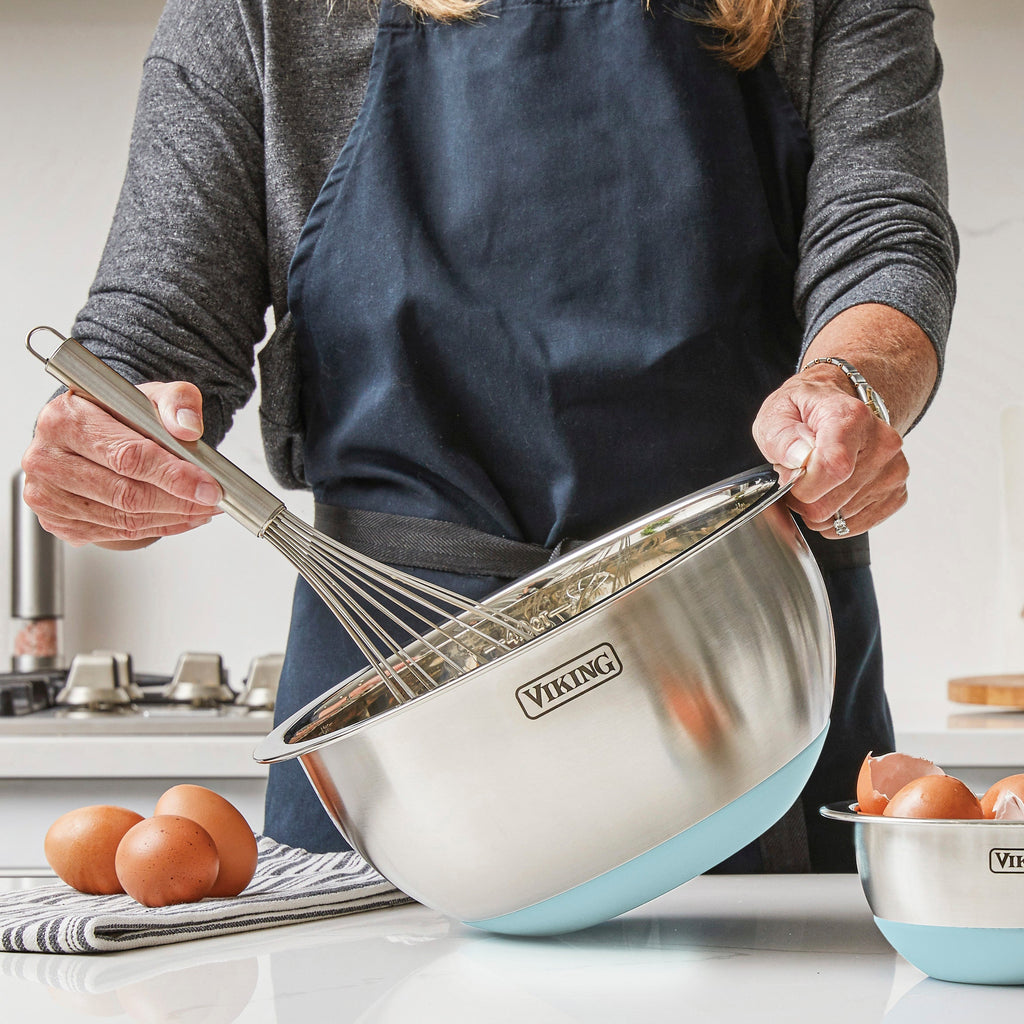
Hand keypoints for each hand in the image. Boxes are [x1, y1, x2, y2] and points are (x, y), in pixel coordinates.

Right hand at [21, 381, 222, 549]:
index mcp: (65, 420)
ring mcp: (47, 494)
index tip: (208, 486)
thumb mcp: (151, 394)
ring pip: (123, 519)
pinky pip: (116, 533)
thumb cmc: (116, 414)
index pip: (127, 456)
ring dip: (172, 518)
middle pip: (126, 494)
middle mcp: (47, 459)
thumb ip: (176, 402)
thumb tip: (187, 427)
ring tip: (202, 509)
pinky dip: (156, 527)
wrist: (89, 431)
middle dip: (179, 501)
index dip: (173, 475)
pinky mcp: (56, 521)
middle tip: (212, 501)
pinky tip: (179, 516)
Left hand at [752, 367, 906, 537]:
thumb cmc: (807, 413)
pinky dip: (835, 517)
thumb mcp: (778, 413)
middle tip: (800, 475)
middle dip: (802, 498)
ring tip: (817, 479)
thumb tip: (799, 459)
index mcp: (852, 419)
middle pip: (829, 503)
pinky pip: (853, 527)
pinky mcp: (896, 494)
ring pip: (838, 519)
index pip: (833, 469)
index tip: (791, 475)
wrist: (839, 412)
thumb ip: (781, 438)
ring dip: (818, 506)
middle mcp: (882, 444)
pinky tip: (832, 493)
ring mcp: (893, 472)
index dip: (802, 485)